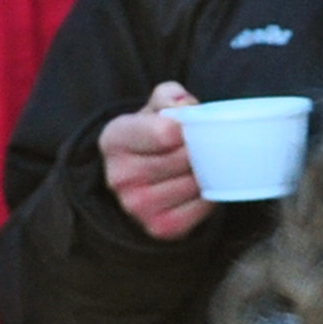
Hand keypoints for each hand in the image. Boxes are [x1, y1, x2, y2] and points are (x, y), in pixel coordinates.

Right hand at [99, 82, 211, 240]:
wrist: (139, 175)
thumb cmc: (151, 135)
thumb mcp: (154, 107)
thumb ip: (169, 96)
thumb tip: (186, 106)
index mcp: (113, 139)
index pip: (166, 132)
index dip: (187, 126)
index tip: (189, 126)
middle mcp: (118, 176)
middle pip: (183, 159)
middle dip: (199, 149)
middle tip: (200, 145)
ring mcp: (136, 206)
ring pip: (194, 183)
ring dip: (206, 172)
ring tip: (199, 164)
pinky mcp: (158, 227)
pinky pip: (201, 209)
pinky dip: (209, 196)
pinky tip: (200, 186)